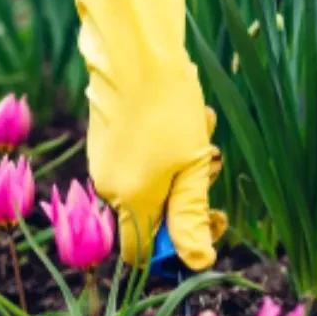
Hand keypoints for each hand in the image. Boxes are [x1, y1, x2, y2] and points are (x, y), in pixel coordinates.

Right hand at [63, 0, 226, 270]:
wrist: (135, 52)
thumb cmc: (169, 110)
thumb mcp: (193, 168)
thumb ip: (192, 218)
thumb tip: (198, 263)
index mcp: (131, 201)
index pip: (142, 255)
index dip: (175, 250)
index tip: (208, 222)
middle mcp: (109, 187)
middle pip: (152, 215)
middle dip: (187, 197)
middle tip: (212, 167)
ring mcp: (103, 161)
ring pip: (151, 182)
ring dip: (182, 165)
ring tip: (200, 128)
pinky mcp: (105, 139)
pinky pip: (140, 158)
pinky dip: (164, 147)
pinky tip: (182, 115)